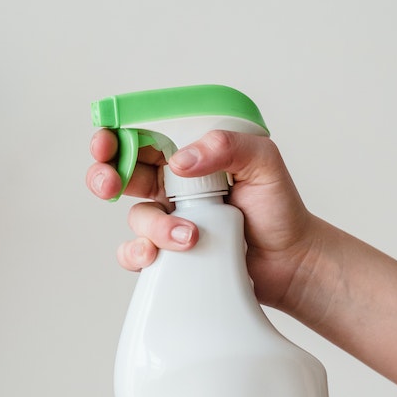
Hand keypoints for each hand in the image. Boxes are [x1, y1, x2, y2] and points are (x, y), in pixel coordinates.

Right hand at [87, 129, 319, 312]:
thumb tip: (180, 161)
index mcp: (190, 154)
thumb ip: (227, 146)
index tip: (107, 143)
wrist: (290, 261)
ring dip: (154, 225)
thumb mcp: (263, 161)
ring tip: (189, 235)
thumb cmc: (278, 208)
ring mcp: (171, 220)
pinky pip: (137, 253)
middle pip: (122, 172)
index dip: (117, 136)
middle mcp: (174, 184)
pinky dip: (139, 254)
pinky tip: (156, 256)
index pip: (144, 135)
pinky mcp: (171, 254)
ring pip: (136, 216)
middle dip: (106, 175)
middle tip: (112, 184)